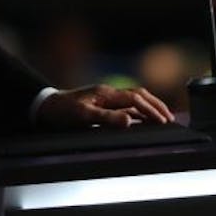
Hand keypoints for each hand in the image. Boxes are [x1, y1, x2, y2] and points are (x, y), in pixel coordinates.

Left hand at [36, 84, 174, 129]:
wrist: (45, 107)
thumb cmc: (62, 112)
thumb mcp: (82, 116)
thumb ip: (106, 118)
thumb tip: (129, 121)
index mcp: (106, 93)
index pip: (135, 99)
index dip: (151, 110)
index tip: (164, 121)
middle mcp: (108, 93)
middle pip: (139, 94)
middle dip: (156, 105)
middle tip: (170, 118)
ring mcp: (105, 97)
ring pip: (134, 99)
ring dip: (149, 107)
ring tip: (162, 118)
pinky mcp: (101, 103)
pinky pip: (125, 105)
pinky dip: (138, 111)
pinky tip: (142, 119)